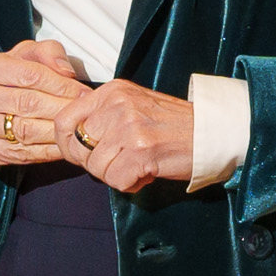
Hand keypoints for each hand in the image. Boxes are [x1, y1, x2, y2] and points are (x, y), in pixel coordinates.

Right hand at [0, 40, 93, 174]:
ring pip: (26, 130)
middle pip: (29, 103)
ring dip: (58, 131)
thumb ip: (45, 53)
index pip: (30, 74)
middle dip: (63, 107)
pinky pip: (23, 153)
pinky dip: (49, 150)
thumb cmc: (1, 81)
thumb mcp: (18, 57)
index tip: (83, 92)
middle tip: (84, 111)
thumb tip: (66, 71)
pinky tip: (64, 145)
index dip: (62, 85)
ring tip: (77, 128)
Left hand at [62, 80, 196, 195]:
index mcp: (112, 91)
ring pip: (96, 167)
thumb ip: (102, 115)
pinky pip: (116, 180)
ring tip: (136, 166)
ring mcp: (129, 127)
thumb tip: (71, 139)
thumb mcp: (132, 105)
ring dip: (114, 175)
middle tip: (117, 164)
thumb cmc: (171, 124)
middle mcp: (117, 105)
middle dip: (93, 164)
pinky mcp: (142, 151)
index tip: (80, 154)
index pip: (64, 120)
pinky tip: (145, 174)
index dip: (66, 144)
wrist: (211, 132)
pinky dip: (129, 184)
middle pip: (78, 148)